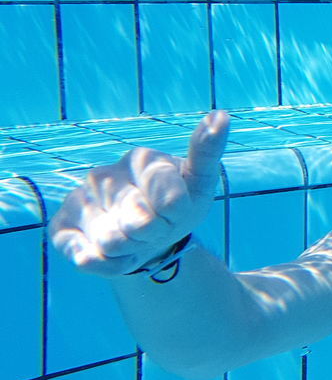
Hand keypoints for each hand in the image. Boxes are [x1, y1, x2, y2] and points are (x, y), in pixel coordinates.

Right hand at [49, 110, 229, 276]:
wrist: (146, 240)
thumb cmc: (177, 207)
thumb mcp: (200, 184)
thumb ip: (207, 153)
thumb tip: (221, 114)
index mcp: (142, 159)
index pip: (170, 200)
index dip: (177, 216)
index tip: (177, 211)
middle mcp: (106, 175)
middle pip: (142, 224)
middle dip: (156, 234)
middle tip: (156, 227)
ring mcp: (82, 200)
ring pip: (114, 243)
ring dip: (133, 250)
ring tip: (136, 238)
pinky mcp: (62, 228)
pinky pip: (86, 258)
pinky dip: (108, 265)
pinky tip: (115, 254)